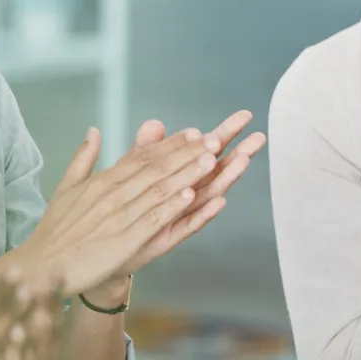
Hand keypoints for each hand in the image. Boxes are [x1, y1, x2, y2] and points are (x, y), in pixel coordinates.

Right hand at [2, 127, 221, 295]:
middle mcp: (111, 194)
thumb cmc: (55, 230)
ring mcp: (117, 217)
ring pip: (157, 191)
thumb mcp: (67, 188)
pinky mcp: (121, 241)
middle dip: (187, 154)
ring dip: (186, 175)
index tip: (194, 133)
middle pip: (155, 169)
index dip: (170, 145)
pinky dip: (171, 207)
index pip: (141, 158)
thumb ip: (83, 158)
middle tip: (214, 139)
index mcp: (101, 181)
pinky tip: (190, 195)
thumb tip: (94, 131)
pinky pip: (151, 220)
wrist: (41, 266)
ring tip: (211, 161)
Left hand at [112, 110, 265, 276]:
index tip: (245, 116)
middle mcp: (184, 195)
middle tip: (259, 137)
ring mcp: (178, 216)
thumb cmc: (121, 207)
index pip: (204, 150)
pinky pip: (189, 225)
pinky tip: (220, 202)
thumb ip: (145, 149)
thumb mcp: (129, 172)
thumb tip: (155, 124)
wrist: (101, 244)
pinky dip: (204, 214)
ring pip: (207, 195)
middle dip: (237, 153)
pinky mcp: (168, 238)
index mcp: (178, 176)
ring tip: (244, 160)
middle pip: (214, 171)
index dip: (224, 133)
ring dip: (226, 178)